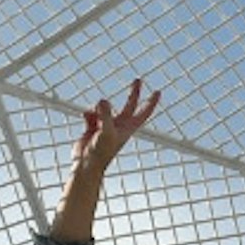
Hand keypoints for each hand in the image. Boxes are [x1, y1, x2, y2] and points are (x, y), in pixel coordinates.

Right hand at [48, 80, 159, 242]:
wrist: (85, 165)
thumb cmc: (100, 153)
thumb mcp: (105, 131)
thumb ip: (105, 114)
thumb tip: (102, 101)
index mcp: (128, 128)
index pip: (143, 112)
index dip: (151, 102)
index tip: (158, 91)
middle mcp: (119, 125)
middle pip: (130, 105)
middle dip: (133, 92)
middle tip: (138, 80)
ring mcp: (106, 126)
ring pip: (105, 108)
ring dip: (99, 108)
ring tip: (94, 117)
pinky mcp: (93, 127)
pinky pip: (91, 113)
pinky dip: (88, 113)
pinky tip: (85, 118)